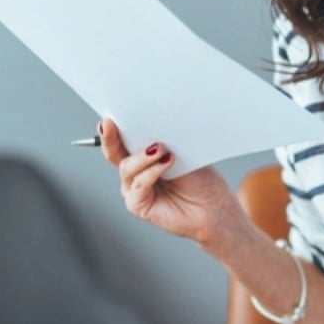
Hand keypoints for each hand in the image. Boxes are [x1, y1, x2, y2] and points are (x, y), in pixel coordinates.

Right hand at [98, 118, 236, 243]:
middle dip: (111, 137)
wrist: (213, 207)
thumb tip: (150, 124)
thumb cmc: (200, 180)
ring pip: (127, 168)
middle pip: (114, 153)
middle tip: (110, 124)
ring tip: (161, 149)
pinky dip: (151, 172)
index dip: (113, 128)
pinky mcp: (138, 205)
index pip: (120, 139)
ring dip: (143, 156)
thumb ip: (161, 141)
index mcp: (141, 155)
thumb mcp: (181, 151)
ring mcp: (134, 188)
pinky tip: (166, 163)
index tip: (110, 116)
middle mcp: (134, 172)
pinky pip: (138, 185)